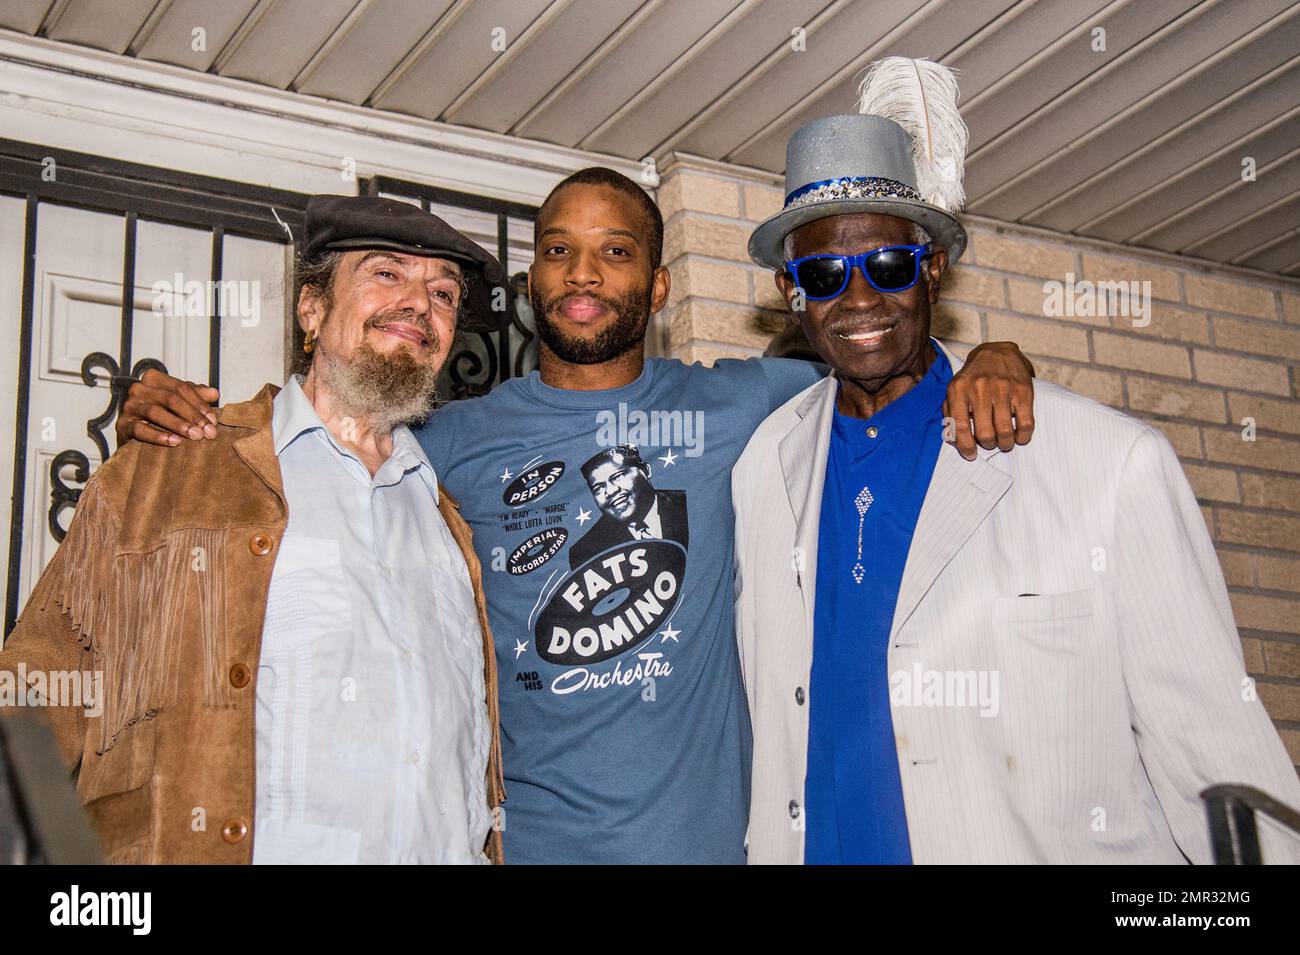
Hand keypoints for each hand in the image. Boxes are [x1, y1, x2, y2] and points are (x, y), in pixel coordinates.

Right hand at [116, 368, 218, 446]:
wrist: (137, 435)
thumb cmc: (163, 414)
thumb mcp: (181, 402)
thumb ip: (196, 395)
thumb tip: (214, 393)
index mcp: (153, 378)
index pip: (181, 387)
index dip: (199, 403)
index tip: (213, 420)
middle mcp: (139, 389)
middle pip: (171, 399)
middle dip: (193, 416)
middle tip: (208, 432)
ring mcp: (129, 406)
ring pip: (156, 412)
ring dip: (179, 425)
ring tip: (196, 436)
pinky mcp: (122, 425)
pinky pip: (140, 429)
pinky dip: (158, 436)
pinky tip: (175, 442)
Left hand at [943, 341, 1034, 459]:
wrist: (997, 352)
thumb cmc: (973, 378)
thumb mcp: (955, 389)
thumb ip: (950, 413)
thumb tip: (954, 440)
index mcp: (959, 390)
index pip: (960, 427)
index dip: (965, 446)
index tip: (971, 454)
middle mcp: (980, 388)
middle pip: (985, 433)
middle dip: (988, 445)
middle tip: (990, 443)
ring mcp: (1003, 389)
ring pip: (1005, 431)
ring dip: (1005, 444)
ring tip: (1004, 442)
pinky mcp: (1022, 390)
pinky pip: (1026, 423)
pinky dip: (1023, 436)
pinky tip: (1019, 436)